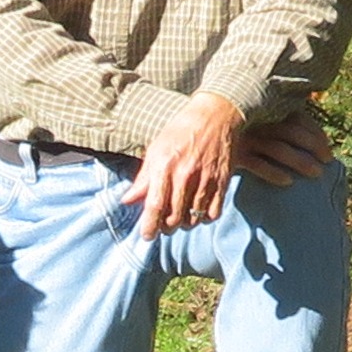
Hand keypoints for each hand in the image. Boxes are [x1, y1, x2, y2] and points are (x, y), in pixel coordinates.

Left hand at [125, 90, 242, 236]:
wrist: (216, 115)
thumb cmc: (181, 130)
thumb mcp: (156, 149)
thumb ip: (143, 178)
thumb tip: (127, 200)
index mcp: (165, 166)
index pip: (155, 205)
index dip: (149, 225)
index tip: (147, 235)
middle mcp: (185, 175)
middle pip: (174, 217)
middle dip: (166, 227)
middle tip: (163, 225)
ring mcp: (206, 179)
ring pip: (193, 219)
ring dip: (184, 224)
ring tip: (180, 217)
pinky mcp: (223, 182)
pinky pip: (213, 213)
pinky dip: (204, 218)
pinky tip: (198, 211)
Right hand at [231, 104, 331, 183]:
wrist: (197, 138)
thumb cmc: (229, 130)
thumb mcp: (253, 121)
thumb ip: (272, 124)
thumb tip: (298, 136)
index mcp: (266, 112)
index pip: (298, 119)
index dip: (316, 133)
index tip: (327, 148)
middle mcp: (258, 123)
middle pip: (294, 133)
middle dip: (315, 147)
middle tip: (327, 162)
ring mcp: (247, 139)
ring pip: (280, 150)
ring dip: (302, 162)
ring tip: (316, 174)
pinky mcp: (236, 156)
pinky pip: (259, 165)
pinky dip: (275, 173)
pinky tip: (288, 182)